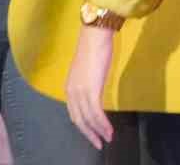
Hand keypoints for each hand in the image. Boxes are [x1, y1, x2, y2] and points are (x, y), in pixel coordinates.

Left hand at [65, 25, 115, 148]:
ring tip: (108, 139)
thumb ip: (88, 83)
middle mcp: (71, 92)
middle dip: (89, 134)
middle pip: (79, 120)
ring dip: (98, 131)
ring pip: (88, 119)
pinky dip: (103, 124)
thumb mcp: (88, 70)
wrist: (95, 35)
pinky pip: (97, 113)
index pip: (74, 113)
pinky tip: (110, 130)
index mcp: (69, 87)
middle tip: (99, 143)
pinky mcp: (91, 90)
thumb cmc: (94, 48)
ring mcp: (80, 92)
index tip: (93, 133)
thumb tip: (95, 92)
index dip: (84, 126)